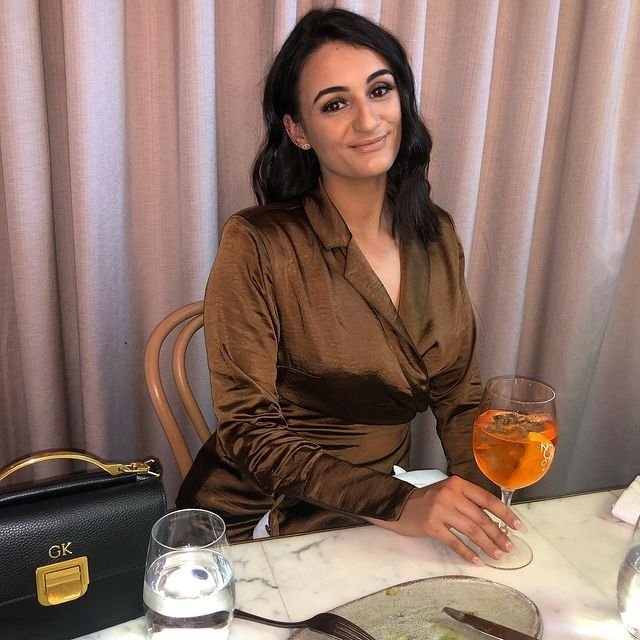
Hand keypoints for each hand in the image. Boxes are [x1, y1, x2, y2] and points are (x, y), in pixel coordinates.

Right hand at [364, 475, 525, 564]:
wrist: (397, 505)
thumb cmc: (426, 500)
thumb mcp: (448, 492)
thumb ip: (468, 501)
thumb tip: (496, 521)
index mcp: (457, 484)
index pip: (487, 499)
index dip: (506, 514)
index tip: (519, 527)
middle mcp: (450, 494)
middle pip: (481, 517)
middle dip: (498, 535)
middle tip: (509, 548)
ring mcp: (439, 509)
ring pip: (471, 530)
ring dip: (487, 545)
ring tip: (498, 556)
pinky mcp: (431, 525)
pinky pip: (455, 542)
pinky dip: (468, 553)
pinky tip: (478, 561)